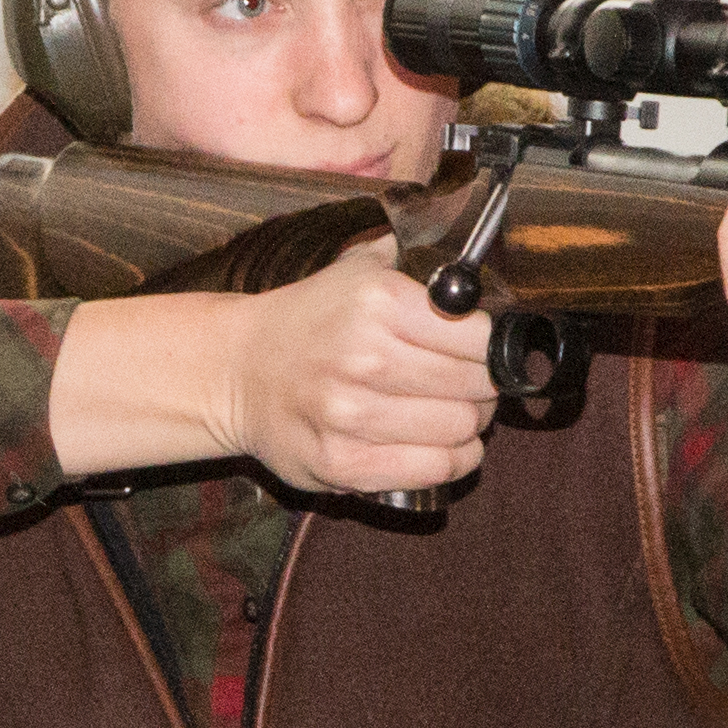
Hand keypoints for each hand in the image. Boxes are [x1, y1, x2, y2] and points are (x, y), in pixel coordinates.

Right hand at [217, 235, 502, 498]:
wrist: (236, 371)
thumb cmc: (307, 321)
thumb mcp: (355, 270)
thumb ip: (414, 258)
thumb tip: (472, 259)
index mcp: (378, 302)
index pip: (480, 338)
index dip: (490, 348)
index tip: (481, 352)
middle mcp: (366, 358)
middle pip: (477, 387)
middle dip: (483, 389)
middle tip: (469, 387)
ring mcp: (352, 416)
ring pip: (460, 430)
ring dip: (468, 426)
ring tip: (451, 414)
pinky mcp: (344, 464)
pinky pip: (434, 469)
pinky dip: (452, 461)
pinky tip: (441, 446)